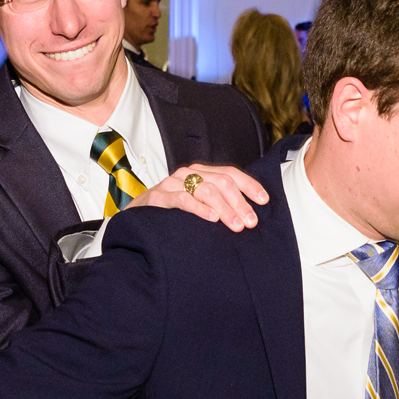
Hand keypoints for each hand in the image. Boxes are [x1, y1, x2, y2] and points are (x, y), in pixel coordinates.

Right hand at [128, 164, 268, 232]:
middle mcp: (187, 174)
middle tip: (251, 221)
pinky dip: (199, 209)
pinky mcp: (158, 197)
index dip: (250, 186)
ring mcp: (172, 183)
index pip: (231, 173)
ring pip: (206, 189)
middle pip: (222, 182)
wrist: (134, 220)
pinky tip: (212, 219)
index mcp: (200, 173)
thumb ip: (218, 204)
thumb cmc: (170, 215)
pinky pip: (182, 199)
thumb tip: (248, 213)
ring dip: (225, 208)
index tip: (264, 201)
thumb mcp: (197, 205)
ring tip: (237, 225)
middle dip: (240, 202)